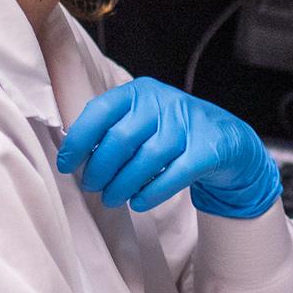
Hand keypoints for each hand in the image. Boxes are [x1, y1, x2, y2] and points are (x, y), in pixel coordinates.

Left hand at [56, 77, 281, 217]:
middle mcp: (164, 102)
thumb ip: (112, 128)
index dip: (78, 140)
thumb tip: (72, 154)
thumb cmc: (173, 131)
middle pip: (121, 139)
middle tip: (92, 186)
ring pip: (145, 160)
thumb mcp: (144, 117)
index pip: (101, 110)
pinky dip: (150, 193)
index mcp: (141, 91)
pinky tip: (139, 201)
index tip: (65, 164)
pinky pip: (173, 176)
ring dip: (121, 186)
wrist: (227, 139)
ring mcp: (188, 125)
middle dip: (99, 169)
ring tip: (112, 198)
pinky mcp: (207, 150)